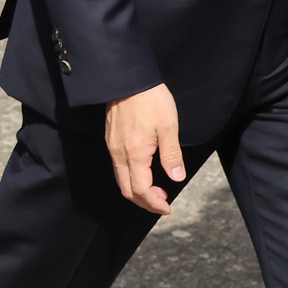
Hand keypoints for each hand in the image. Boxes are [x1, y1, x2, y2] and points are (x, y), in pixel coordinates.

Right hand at [105, 83, 185, 214]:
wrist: (128, 80)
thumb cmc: (150, 101)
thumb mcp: (169, 127)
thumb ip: (171, 155)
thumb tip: (176, 178)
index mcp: (134, 153)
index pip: (140, 189)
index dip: (153, 203)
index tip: (168, 208)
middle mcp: (119, 153)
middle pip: (126, 189)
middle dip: (144, 202)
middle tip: (163, 203)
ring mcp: (112, 146)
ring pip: (121, 178)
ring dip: (137, 190)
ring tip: (157, 189)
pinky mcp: (111, 139)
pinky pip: (118, 166)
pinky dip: (131, 177)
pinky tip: (145, 171)